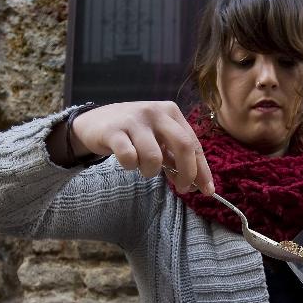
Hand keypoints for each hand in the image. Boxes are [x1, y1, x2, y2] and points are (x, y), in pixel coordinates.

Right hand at [59, 101, 214, 194]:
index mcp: (171, 112)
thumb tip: (195, 183)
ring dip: (151, 171)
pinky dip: (130, 166)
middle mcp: (156, 112)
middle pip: (183, 145)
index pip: (194, 143)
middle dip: (187, 173)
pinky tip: (127, 161)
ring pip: (154, 157)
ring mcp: (135, 120)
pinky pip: (129, 158)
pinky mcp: (114, 130)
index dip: (203, 170)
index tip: (208, 191)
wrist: (94, 122)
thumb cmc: (133, 133)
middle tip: (181, 188)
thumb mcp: (157, 138)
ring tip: (143, 167)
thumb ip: (175, 156)